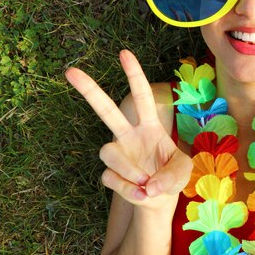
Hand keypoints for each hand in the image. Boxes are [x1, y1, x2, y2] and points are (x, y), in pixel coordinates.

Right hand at [65, 50, 191, 208]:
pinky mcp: (110, 174)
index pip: (142, 96)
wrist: (161, 201)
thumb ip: (171, 175)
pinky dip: (130, 190)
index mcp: (149, 125)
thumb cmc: (172, 177)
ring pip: (108, 151)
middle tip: (70, 71)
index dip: (134, 75)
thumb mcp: (184, 172)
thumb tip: (149, 185)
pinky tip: (141, 193)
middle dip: (89, 90)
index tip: (123, 53)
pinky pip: (112, 178)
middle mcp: (129, 135)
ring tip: (147, 184)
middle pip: (106, 110)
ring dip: (129, 169)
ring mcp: (118, 154)